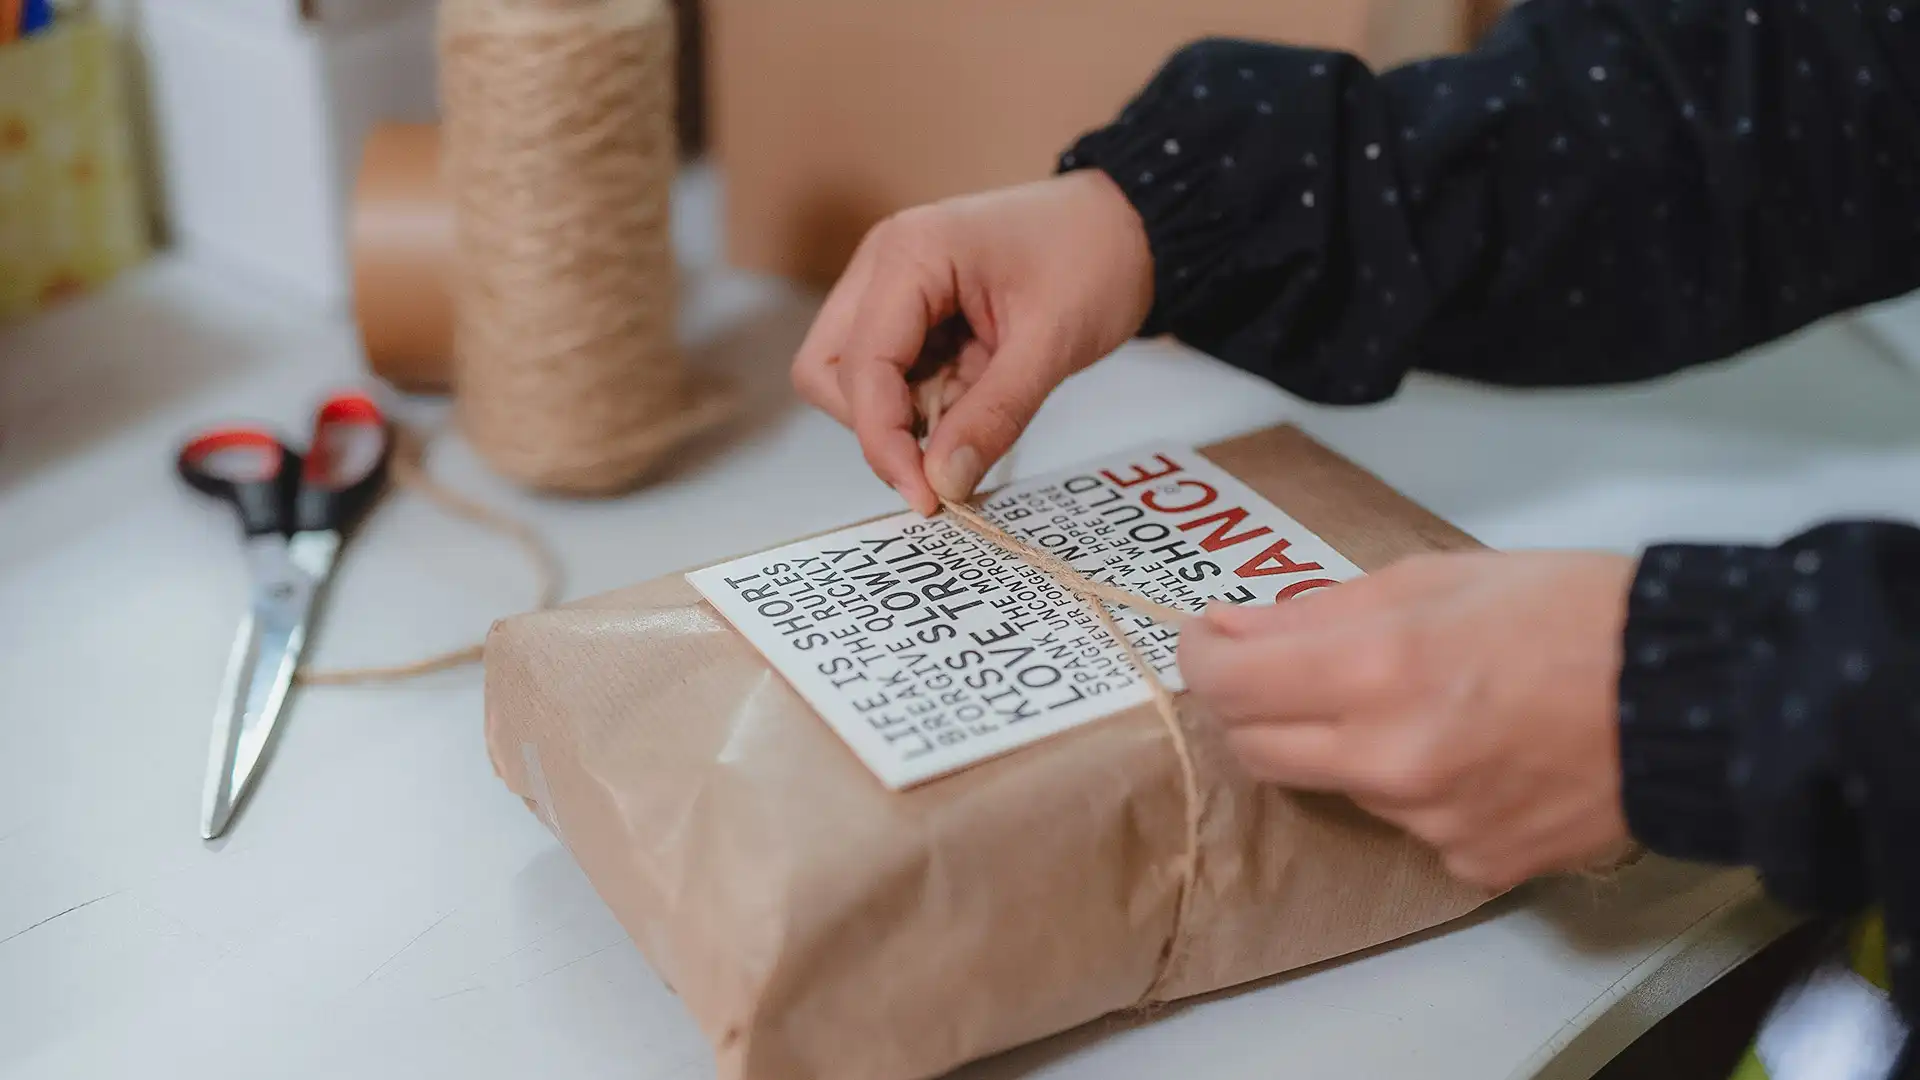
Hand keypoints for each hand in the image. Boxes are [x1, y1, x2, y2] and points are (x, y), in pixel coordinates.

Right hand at [791, 170, 1154, 514]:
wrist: (1125, 223)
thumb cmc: (1094, 259)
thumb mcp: (1052, 343)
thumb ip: (994, 415)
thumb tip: (942, 482)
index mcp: (909, 255)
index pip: (860, 367)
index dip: (883, 440)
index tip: (924, 495)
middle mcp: (882, 264)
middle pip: (826, 371)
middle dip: (878, 424)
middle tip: (944, 447)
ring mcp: (889, 285)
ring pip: (849, 377)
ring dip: (900, 414)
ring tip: (973, 403)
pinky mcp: (908, 309)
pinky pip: (888, 373)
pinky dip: (921, 401)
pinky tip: (974, 388)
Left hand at [1178, 551, 1637, 889]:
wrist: (1694, 696)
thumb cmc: (1572, 612)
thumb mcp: (1437, 576)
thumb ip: (1323, 610)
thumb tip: (1238, 631)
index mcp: (1377, 670)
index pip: (1228, 685)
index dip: (1203, 656)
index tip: (1210, 639)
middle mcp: (1390, 760)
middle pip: (1257, 749)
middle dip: (1252, 705)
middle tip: (1281, 667)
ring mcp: (1429, 823)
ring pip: (1335, 784)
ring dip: (1342, 742)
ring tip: (1416, 698)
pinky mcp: (1470, 862)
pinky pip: (1405, 824)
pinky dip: (1413, 786)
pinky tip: (1470, 748)